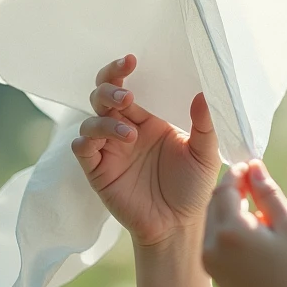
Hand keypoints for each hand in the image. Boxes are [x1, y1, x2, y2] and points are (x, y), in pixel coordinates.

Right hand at [71, 54, 221, 248]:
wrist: (178, 226)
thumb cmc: (192, 187)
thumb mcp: (205, 154)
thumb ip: (205, 124)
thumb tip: (204, 92)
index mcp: (148, 118)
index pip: (127, 86)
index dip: (122, 70)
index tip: (131, 60)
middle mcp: (124, 129)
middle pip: (101, 96)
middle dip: (108, 88)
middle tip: (127, 96)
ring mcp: (109, 150)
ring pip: (90, 121)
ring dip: (105, 121)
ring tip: (130, 133)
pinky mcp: (97, 171)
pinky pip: (81, 149)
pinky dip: (87, 142)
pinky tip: (106, 145)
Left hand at [201, 159, 286, 286]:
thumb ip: (268, 193)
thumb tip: (253, 166)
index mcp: (230, 231)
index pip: (225, 189)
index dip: (238, 174)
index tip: (252, 167)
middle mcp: (212, 247)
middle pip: (215, 203)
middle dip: (233, 191)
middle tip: (256, 186)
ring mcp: (210, 263)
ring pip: (213, 222)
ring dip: (230, 210)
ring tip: (259, 212)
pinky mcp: (214, 276)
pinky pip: (214, 241)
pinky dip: (228, 230)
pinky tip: (252, 234)